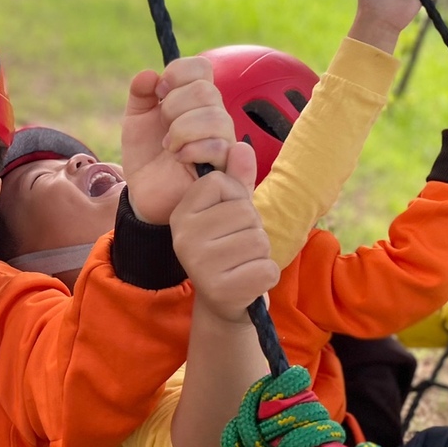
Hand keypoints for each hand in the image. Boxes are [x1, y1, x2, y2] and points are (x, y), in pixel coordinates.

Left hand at [121, 56, 234, 224]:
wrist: (145, 192)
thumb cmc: (146, 155)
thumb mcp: (136, 120)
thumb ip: (140, 93)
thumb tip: (150, 74)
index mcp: (194, 99)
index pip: (200, 67)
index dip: (177, 73)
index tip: (158, 93)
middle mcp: (214, 115)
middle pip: (205, 90)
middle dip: (174, 107)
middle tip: (163, 127)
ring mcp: (222, 140)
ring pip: (215, 117)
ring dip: (182, 130)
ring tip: (169, 146)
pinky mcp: (223, 166)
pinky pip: (218, 146)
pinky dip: (191, 149)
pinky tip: (178, 158)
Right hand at [170, 142, 278, 320]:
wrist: (224, 300)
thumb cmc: (229, 247)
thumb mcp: (231, 210)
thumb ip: (237, 180)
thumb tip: (241, 146)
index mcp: (181, 213)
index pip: (221, 182)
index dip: (236, 198)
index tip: (227, 219)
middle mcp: (183, 237)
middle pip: (245, 213)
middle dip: (253, 229)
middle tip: (238, 247)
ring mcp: (199, 265)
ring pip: (258, 241)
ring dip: (261, 253)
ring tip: (242, 263)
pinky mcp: (221, 291)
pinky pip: (266, 269)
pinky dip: (266, 275)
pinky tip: (248, 281)